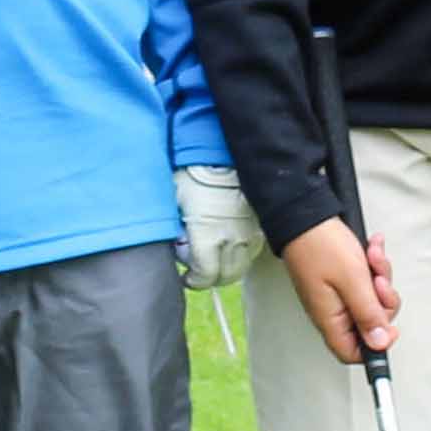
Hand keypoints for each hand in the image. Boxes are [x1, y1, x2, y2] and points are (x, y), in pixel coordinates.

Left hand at [174, 163, 264, 293]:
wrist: (219, 150)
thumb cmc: (191, 173)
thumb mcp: (171, 202)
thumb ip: (172, 230)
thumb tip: (174, 246)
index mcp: (208, 236)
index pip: (204, 276)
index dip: (193, 280)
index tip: (186, 276)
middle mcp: (232, 239)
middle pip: (224, 276)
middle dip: (209, 277)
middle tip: (197, 267)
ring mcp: (249, 232)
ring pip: (241, 266)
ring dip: (226, 268)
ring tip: (213, 256)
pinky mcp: (259, 224)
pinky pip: (252, 250)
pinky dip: (240, 254)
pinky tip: (229, 245)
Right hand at [276, 216, 397, 362]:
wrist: (305, 215)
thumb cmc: (320, 245)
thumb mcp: (353, 280)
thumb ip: (368, 313)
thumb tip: (379, 343)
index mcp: (331, 319)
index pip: (353, 353)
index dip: (375, 345)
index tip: (389, 325)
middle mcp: (333, 311)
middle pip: (370, 323)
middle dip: (383, 300)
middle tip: (378, 280)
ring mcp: (338, 294)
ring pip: (372, 299)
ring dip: (380, 276)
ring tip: (373, 257)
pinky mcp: (342, 279)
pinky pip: (367, 281)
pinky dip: (374, 265)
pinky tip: (371, 249)